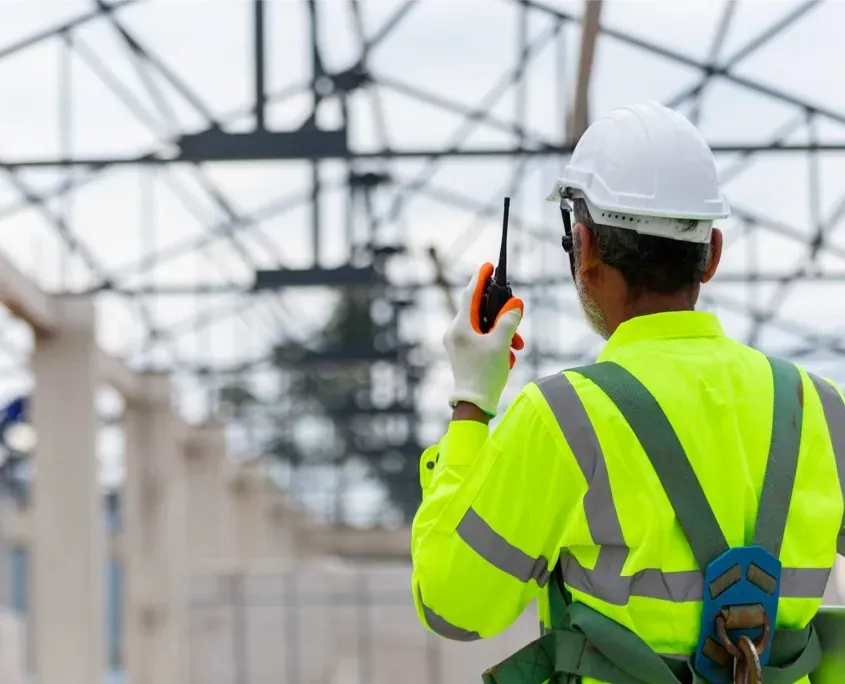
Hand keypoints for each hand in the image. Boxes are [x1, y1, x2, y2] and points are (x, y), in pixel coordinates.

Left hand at [443, 263, 524, 416]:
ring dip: (502, 332)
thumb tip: (515, 305)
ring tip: (516, 346)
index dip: (480, 278)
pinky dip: (496, 342)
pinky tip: (507, 355)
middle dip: (502, 315)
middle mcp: (455, 332)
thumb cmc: (484, 375)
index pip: (470, 294)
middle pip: (480, 311)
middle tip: (516, 317)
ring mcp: (457, 343)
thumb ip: (509, 321)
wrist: (473, 405)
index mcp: (460, 327)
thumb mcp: (501, 345)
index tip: (488, 265)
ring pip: (483, 327)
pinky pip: (481, 339)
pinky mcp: (462, 353)